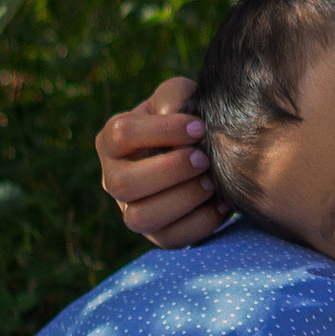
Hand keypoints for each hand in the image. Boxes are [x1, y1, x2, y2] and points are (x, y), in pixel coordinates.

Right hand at [93, 76, 228, 248]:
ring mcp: (131, 210)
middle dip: (169, 170)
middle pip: (122, 183)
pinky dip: (200, 223)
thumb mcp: (180, 97)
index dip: (162, 130)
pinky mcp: (157, 235)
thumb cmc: (188, 119)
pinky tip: (222, 203)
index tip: (199, 128)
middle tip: (203, 159)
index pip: (122, 134)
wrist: (208, 150)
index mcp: (112, 141)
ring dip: (181, 199)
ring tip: (212, 183)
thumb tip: (173, 114)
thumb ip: (174, 96)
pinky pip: (170, 239)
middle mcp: (114, 178)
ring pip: (140, 218)